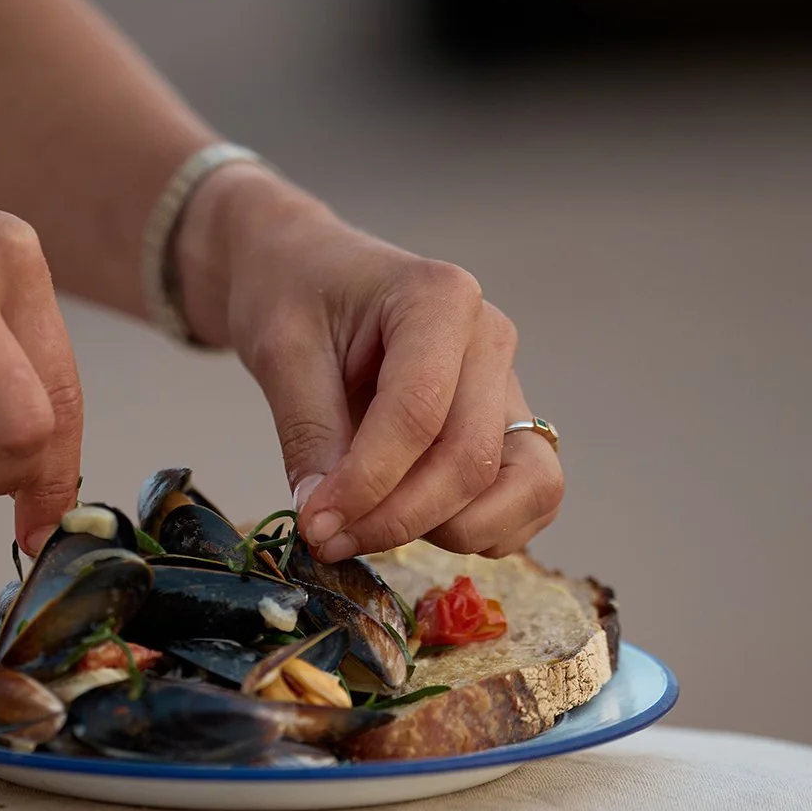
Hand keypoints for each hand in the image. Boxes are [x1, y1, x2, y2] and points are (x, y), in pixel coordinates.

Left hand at [174, 164, 563, 560]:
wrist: (306, 270)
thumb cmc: (292, 294)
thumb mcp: (281, 353)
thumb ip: (308, 435)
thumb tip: (326, 520)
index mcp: (440, 299)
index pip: (417, 414)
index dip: (366, 484)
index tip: (315, 524)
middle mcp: (490, 338)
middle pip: (471, 459)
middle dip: (398, 518)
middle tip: (329, 540)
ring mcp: (507, 382)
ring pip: (523, 485)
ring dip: (450, 530)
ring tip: (373, 526)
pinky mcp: (508, 423)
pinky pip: (530, 496)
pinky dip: (483, 529)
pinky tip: (413, 524)